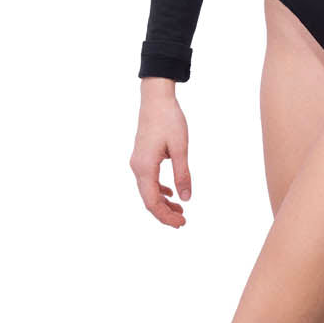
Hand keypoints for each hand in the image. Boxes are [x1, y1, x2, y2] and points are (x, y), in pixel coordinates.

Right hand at [130, 81, 192, 225]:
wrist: (156, 99)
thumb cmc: (169, 120)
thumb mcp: (181, 148)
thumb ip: (183, 175)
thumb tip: (186, 198)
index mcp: (145, 167)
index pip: (152, 202)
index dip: (166, 216)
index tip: (181, 223)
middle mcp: (137, 167)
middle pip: (148, 199)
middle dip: (165, 213)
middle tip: (183, 221)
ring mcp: (138, 162)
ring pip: (148, 191)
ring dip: (163, 202)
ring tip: (180, 210)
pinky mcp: (142, 157)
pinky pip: (148, 180)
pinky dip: (159, 190)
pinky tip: (171, 193)